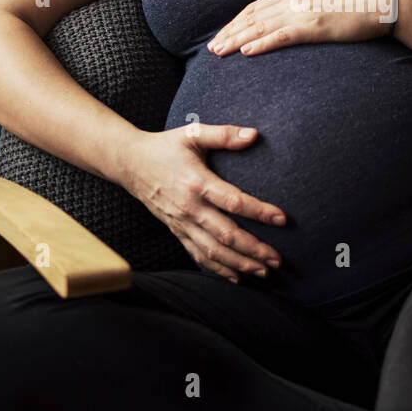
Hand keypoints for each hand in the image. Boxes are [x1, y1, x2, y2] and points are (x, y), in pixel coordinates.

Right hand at [120, 124, 286, 282]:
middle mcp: (190, 208)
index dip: (259, 211)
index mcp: (197, 183)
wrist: (129, 163)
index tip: (282, 219)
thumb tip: (254, 135)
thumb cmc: (165, 146)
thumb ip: (224, 135)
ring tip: (264, 271)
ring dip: (240, 264)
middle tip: (278, 260)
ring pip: (213, 251)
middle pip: (226, 235)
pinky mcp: (176, 231)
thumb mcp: (193, 133)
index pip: (233, 201)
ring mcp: (182, 223)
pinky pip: (198, 254)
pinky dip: (218, 269)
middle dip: (254, 250)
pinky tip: (237, 276)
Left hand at [206, 0, 397, 55]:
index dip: (237, 20)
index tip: (223, 33)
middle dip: (230, 32)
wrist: (386, 2)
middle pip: (253, 16)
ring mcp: (305, 11)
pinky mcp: (316, 26)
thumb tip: (296, 13)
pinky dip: (262, 44)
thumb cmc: (361, 4)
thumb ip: (309, 3)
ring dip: (237, 39)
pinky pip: (283, 36)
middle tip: (212, 47)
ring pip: (262, 26)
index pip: (258, 6)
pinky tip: (246, 52)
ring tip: (219, 51)